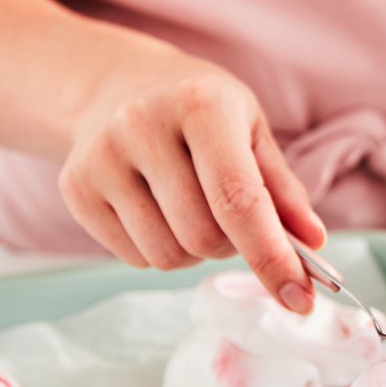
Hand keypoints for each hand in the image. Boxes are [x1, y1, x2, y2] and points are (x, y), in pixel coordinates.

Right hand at [59, 51, 324, 312]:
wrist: (116, 86)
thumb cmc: (200, 113)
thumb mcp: (251, 131)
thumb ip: (283, 190)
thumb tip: (311, 243)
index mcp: (201, 105)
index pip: (239, 200)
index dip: (272, 257)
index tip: (298, 300)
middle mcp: (142, 125)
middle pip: (202, 237)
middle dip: (230, 247)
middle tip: (231, 222)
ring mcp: (100, 157)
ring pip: (166, 256)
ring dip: (194, 252)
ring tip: (192, 210)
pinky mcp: (74, 188)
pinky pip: (134, 258)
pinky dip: (159, 250)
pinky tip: (157, 210)